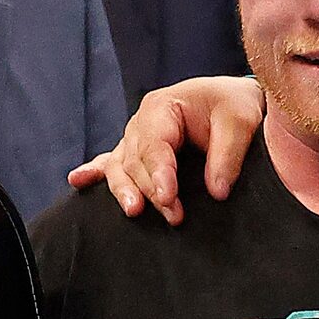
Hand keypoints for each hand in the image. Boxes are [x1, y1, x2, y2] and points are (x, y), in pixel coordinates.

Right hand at [65, 77, 266, 222]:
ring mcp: (135, 139)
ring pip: (120, 168)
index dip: (160, 173)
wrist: (233, 102)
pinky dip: (93, 172)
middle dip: (152, 190)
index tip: (170, 197)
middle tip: (173, 215)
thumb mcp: (240, 120)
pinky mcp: (137, 153)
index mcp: (162, 107)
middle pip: (136, 161)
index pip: (155, 144)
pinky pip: (110, 163)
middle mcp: (142, 123)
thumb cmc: (234, 105)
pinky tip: (78, 180)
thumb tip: (216, 190)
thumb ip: (228, 153)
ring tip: (134, 210)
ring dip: (125, 191)